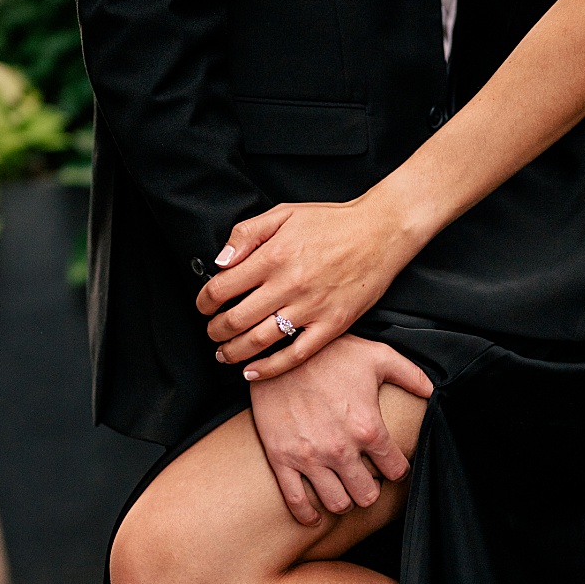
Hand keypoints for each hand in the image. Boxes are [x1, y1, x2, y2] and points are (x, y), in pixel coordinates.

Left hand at [195, 192, 420, 380]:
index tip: (204, 305)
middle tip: (211, 332)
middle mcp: (288, 284)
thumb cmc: (332, 222)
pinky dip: (269, 367)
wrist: (380, 232)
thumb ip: (247, 234)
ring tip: (224, 353)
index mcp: (273, 255)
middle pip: (235, 319)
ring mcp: (311, 307)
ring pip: (259, 341)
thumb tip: (221, 261)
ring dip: (233, 352)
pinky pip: (295, 354)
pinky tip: (252, 371)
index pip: (222, 288)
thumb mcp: (284, 212)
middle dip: (214, 331)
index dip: (204, 301)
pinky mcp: (332, 325)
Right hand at [248, 335, 432, 524]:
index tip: (391, 465)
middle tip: (366, 479)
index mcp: (367, 427)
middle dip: (370, 490)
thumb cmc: (330, 352)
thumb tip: (432, 392)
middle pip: (367, 495)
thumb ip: (410, 375)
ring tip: (343, 488)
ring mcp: (309, 457)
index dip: (397, 469)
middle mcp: (340, 449)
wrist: (280, 348)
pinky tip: (315, 515)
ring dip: (344, 499)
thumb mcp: (377, 355)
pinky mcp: (282, 459)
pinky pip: (297, 501)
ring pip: (337, 504)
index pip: (396, 470)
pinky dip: (308, 515)